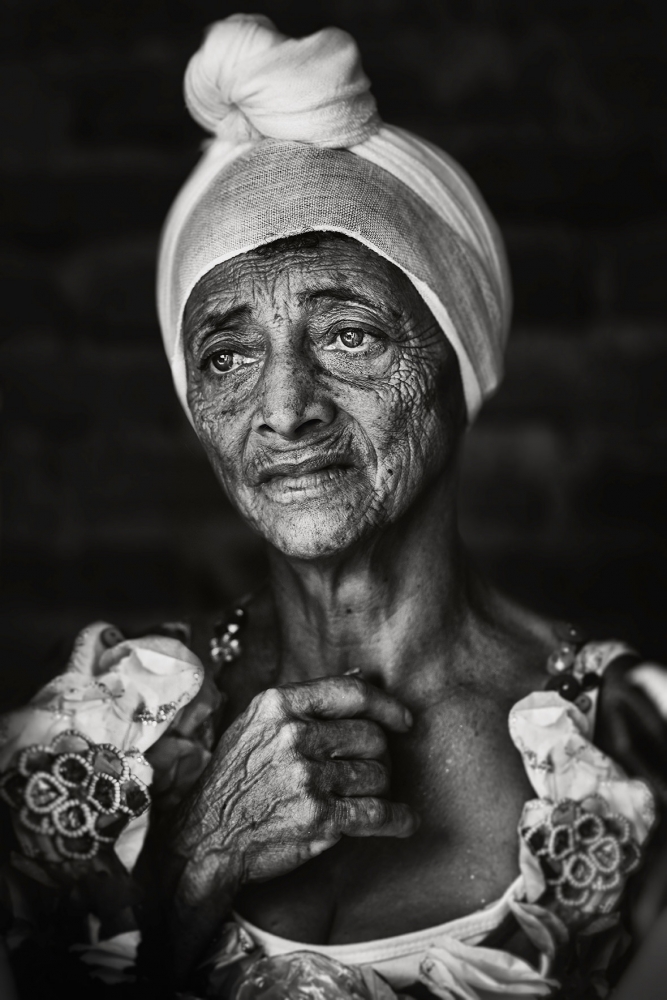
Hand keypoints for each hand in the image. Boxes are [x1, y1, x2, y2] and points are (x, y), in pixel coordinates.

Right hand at [172, 674, 417, 893]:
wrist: (207, 837)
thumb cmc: (234, 779)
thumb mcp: (255, 724)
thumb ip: (303, 703)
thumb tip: (359, 676)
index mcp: (279, 705)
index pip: (351, 694)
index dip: (386, 706)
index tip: (403, 720)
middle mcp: (294, 736)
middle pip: (371, 736)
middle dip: (377, 756)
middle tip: (369, 769)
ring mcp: (306, 777)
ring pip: (376, 775)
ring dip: (378, 788)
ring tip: (364, 795)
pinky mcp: (318, 817)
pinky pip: (376, 814)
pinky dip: (397, 820)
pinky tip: (404, 821)